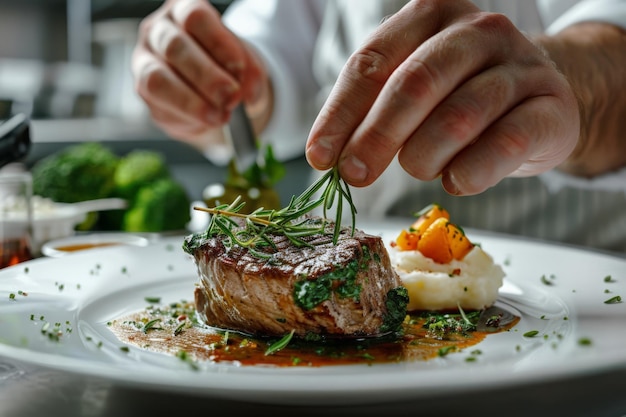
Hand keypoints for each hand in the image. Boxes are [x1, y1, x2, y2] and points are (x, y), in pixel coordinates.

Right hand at [131, 0, 270, 150]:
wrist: (214, 93)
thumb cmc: (227, 67)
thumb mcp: (247, 64)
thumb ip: (250, 73)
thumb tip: (247, 94)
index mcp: (184, 10)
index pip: (195, 18)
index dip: (219, 44)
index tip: (239, 68)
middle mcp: (159, 30)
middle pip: (175, 47)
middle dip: (207, 77)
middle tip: (231, 97)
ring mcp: (145, 60)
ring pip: (157, 78)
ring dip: (193, 101)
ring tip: (220, 115)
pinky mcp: (143, 91)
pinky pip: (158, 104)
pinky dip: (187, 115)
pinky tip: (208, 120)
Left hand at [305, 0, 579, 194]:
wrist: (539, 99)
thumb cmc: (460, 97)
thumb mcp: (413, 91)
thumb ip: (374, 110)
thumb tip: (329, 155)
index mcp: (431, 16)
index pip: (372, 61)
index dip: (340, 113)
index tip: (320, 157)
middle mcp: (478, 30)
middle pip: (414, 83)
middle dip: (377, 136)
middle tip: (355, 175)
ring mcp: (521, 64)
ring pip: (460, 113)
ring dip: (425, 156)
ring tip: (418, 170)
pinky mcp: (553, 105)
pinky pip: (509, 142)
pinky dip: (474, 170)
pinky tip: (457, 182)